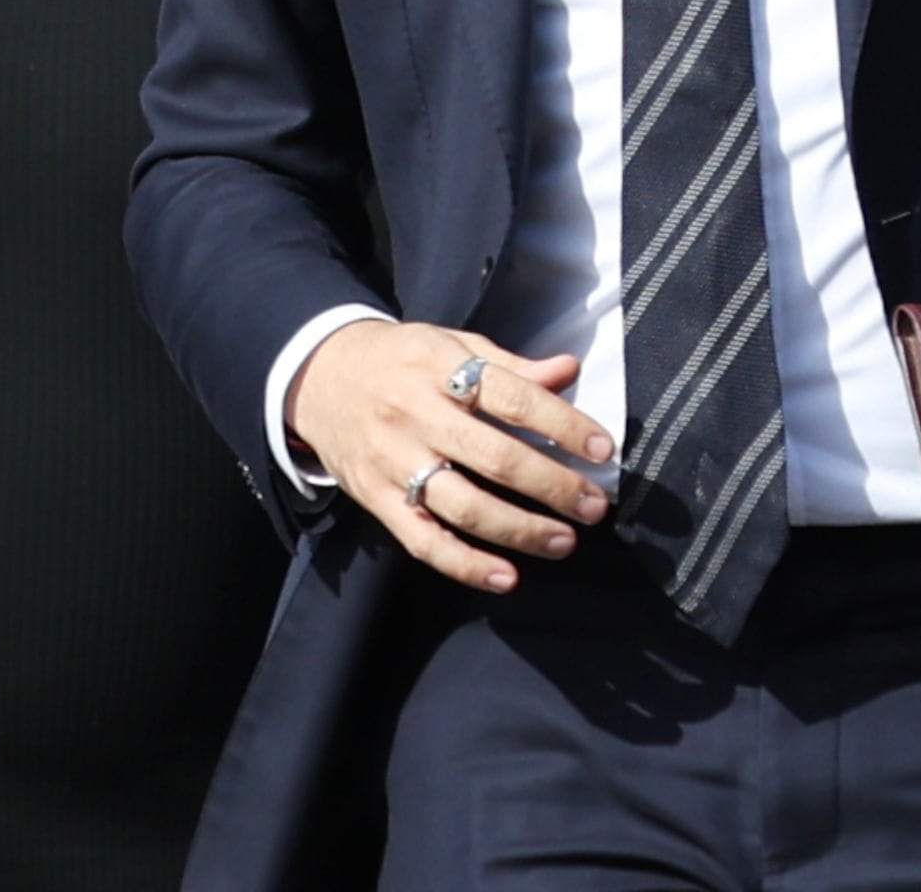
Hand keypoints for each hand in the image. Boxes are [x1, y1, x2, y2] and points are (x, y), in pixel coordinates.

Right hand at [287, 319, 612, 592]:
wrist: (318, 376)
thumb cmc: (398, 360)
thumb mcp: (450, 344)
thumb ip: (509, 365)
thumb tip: (568, 372)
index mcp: (439, 367)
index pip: (511, 396)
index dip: (562, 424)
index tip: (603, 449)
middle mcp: (416, 415)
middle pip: (493, 457)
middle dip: (552, 486)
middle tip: (594, 506)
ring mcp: (394, 461)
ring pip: (463, 505)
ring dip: (519, 530)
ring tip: (563, 541)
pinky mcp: (376, 499)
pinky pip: (424, 541)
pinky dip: (465, 564)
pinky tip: (506, 577)